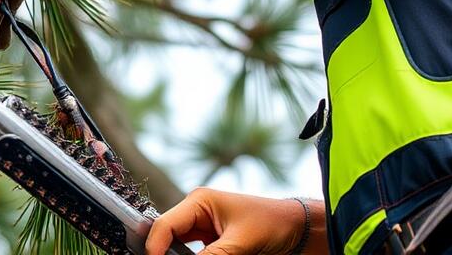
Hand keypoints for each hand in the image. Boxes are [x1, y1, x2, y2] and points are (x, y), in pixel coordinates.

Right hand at [145, 188, 326, 254]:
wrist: (297, 229)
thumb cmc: (272, 224)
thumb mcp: (240, 243)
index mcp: (199, 201)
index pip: (165, 225)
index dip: (154, 248)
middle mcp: (195, 212)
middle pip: (166, 238)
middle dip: (163, 253)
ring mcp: (202, 228)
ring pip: (176, 248)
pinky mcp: (210, 243)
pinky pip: (192, 254)